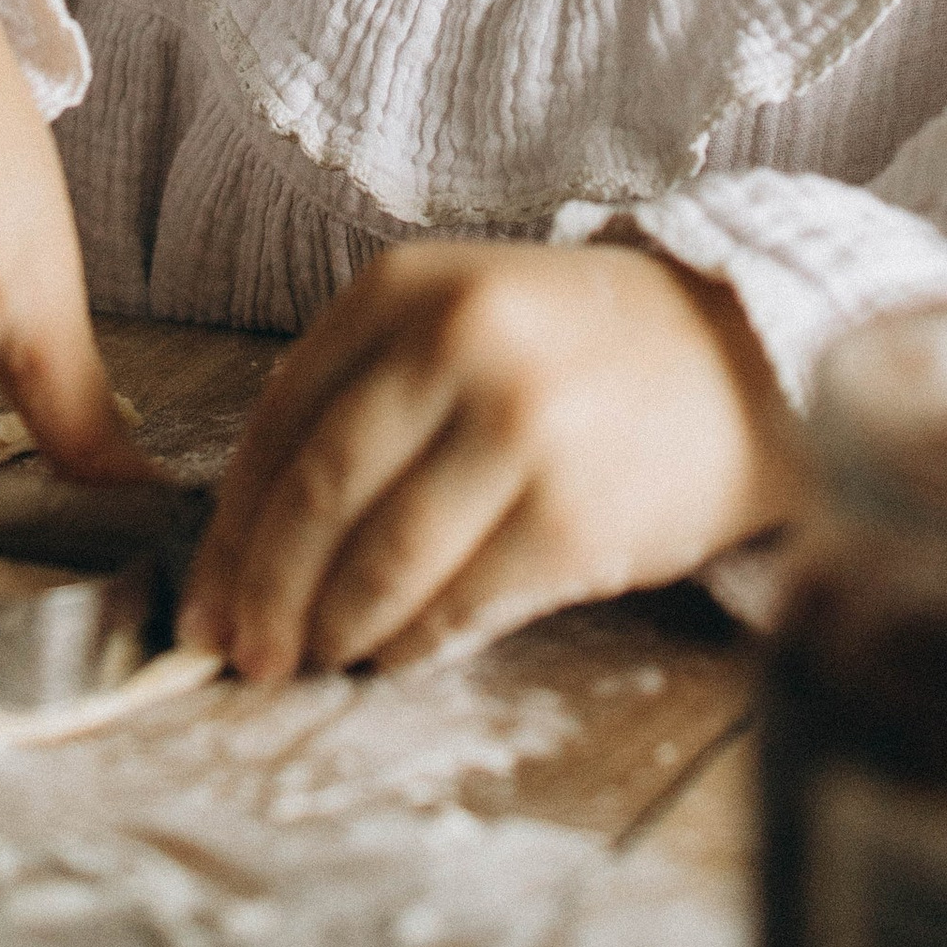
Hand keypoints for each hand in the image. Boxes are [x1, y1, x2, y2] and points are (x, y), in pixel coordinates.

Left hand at [176, 238, 801, 682]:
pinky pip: (458, 606)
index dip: (231, 525)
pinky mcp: (572, 520)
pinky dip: (409, 645)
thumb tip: (252, 543)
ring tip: (315, 658)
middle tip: (241, 654)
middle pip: (316, 497)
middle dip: (264, 594)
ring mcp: (519, 433)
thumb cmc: (579, 351)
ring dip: (332, 629)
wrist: (742, 362)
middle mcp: (457, 348)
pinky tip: (391, 656)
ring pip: (380, 563)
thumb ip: (361, 397)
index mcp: (407, 289)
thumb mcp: (460, 318)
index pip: (278, 420)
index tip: (204, 597)